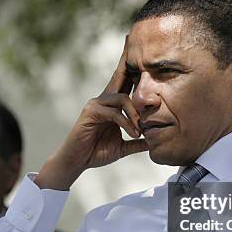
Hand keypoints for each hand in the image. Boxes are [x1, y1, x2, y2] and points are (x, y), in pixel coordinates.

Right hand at [35, 37, 147, 189]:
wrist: (76, 162)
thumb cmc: (96, 153)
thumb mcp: (122, 147)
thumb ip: (137, 142)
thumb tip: (154, 141)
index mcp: (111, 106)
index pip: (125, 87)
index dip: (136, 77)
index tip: (151, 70)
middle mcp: (103, 101)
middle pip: (121, 81)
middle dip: (135, 73)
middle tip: (151, 79)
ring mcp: (96, 105)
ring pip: (121, 98)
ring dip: (135, 113)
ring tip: (141, 129)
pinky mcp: (91, 112)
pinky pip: (114, 113)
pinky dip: (126, 122)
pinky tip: (133, 133)